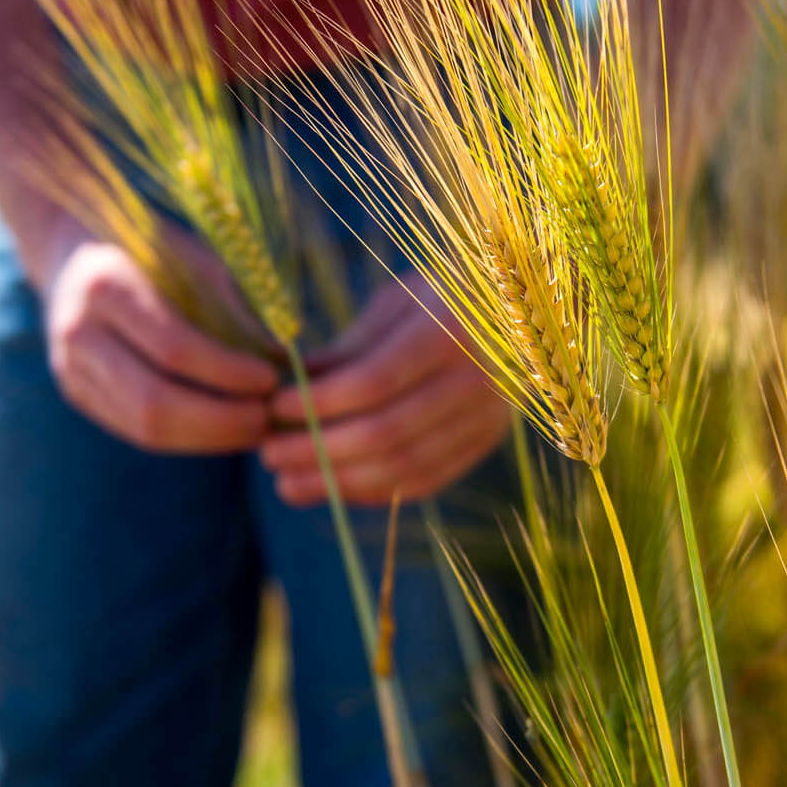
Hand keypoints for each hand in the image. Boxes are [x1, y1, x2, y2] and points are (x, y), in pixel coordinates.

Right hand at [43, 232, 278, 452]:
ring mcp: (70, 369)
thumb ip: (234, 308)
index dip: (227, 373)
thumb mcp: (196, 260)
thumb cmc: (155, 253)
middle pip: (154, 402)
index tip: (271, 380)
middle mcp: (78, 332)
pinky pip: (137, 432)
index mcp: (106, 284)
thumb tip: (283, 361)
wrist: (76, 254)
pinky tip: (224, 431)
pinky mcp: (78, 395)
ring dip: (208, 439)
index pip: (174, 347)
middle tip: (266, 420)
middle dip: (220, 421)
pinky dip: (188, 438)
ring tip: (253, 430)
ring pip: (144, 428)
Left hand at [262, 273, 511, 506]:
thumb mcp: (397, 300)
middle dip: (318, 450)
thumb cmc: (444, 295)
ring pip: (404, 466)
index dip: (319, 402)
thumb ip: (347, 347)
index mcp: (452, 328)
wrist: (517, 311)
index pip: (375, 380)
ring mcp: (489, 416)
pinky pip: (426, 480)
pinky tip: (332, 489)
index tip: (274, 408)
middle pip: (387, 432)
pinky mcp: (486, 442)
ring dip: (338, 483)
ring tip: (287, 484)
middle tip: (269, 455)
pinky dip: (373, 491)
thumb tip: (286, 385)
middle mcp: (479, 377)